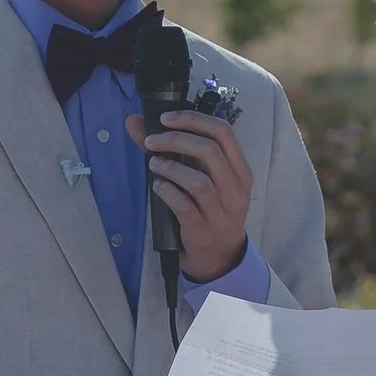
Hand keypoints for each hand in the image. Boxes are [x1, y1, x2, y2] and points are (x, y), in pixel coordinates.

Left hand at [132, 107, 255, 284]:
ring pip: (198, 181)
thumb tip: (135, 122)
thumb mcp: (202, 178)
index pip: (224, 132)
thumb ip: (172, 149)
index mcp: (240, 170)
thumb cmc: (209, 209)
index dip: (193, 119)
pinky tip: (158, 187)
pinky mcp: (203, 230)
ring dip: (170, 167)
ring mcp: (222, 212)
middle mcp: (236, 189)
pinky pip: (184, 206)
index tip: (166, 119)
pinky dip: (167, 192)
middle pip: (210, 151)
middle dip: (175, 139)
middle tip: (151, 141)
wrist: (220, 256)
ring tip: (153, 164)